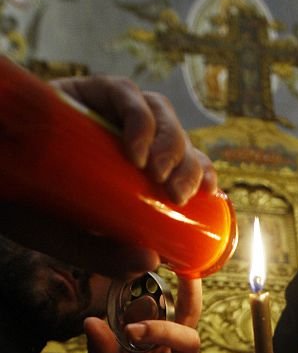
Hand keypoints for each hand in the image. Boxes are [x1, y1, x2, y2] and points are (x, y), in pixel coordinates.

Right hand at [0, 75, 216, 278]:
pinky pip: (125, 94)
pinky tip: (136, 149)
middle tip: (177, 193)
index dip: (202, 170)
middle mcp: (127, 135)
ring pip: (159, 111)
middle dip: (188, 163)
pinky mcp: (86, 90)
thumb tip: (152, 261)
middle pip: (176, 137)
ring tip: (157, 174)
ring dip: (170, 141)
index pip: (182, 161)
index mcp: (135, 167)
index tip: (209, 192)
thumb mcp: (73, 241)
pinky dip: (138, 118)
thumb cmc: (33, 209)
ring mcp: (108, 110)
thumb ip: (107, 256)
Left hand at [76, 276, 200, 352]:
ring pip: (191, 339)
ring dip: (165, 331)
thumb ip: (98, 351)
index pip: (158, 302)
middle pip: (187, 313)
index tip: (140, 270)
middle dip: (177, 297)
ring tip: (135, 335)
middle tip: (143, 300)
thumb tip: (92, 321)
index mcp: (146, 336)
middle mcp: (166, 348)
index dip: (152, 287)